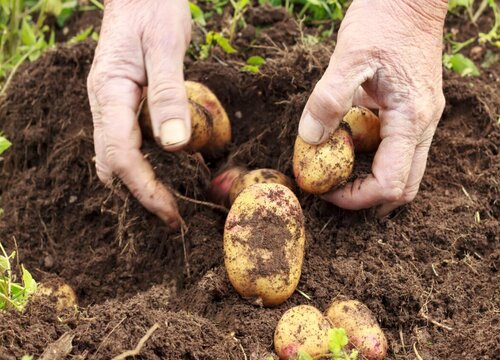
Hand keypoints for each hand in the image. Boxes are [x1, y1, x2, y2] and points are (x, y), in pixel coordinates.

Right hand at [87, 0, 191, 228]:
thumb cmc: (152, 10)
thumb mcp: (166, 47)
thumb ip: (168, 94)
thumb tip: (174, 144)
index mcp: (109, 93)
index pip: (120, 155)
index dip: (144, 189)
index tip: (171, 212)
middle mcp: (104, 104)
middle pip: (112, 164)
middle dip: (140, 195)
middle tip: (173, 217)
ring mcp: (110, 105)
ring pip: (116, 157)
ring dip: (140, 184)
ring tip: (171, 202)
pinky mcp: (123, 104)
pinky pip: (127, 142)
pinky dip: (144, 165)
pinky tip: (168, 170)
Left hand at [298, 0, 447, 215]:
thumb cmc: (383, 20)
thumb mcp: (348, 57)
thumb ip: (328, 100)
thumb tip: (310, 141)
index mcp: (412, 118)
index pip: (391, 183)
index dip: (356, 197)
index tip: (324, 189)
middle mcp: (423, 124)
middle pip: (403, 186)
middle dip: (366, 197)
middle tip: (331, 190)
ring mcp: (421, 118)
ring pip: (401, 169)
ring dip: (368, 179)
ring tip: (334, 170)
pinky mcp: (412, 110)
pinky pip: (395, 147)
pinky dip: (370, 157)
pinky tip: (345, 143)